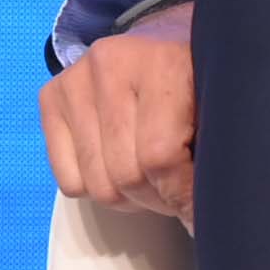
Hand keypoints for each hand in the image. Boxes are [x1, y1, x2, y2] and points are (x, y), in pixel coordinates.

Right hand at [40, 0, 200, 221]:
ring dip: (129, 198)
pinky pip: (69, 181)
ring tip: (151, 181)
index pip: (159, 156)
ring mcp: (75, 79)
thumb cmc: (197, 88)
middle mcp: (110, 63)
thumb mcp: (218, 112)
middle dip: (156, 198)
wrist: (164, 45)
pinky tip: (118, 165)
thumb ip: (214, 157)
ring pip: (97, 184)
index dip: (180, 194)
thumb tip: (204, 224)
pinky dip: (96, 188)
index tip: (198, 208)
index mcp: (163, 63)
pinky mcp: (51, 97)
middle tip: (175, 194)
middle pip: (124, 174)